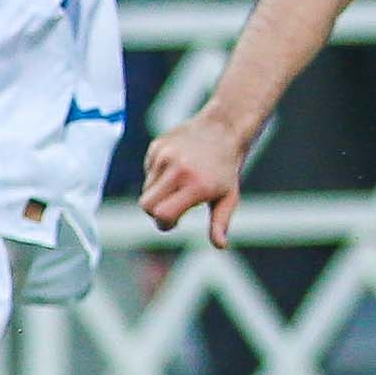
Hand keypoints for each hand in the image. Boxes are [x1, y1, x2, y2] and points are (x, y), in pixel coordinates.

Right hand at [141, 113, 249, 243]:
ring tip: (180, 184)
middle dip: (155, 212)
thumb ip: (221, 222)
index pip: (162, 214)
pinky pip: (147, 171)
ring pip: (146, 189)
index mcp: (197, 185)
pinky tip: (176, 168)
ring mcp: (165, 156)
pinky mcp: (156, 147)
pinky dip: (157, 176)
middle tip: (173, 208)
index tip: (174, 222)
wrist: (223, 128)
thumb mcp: (229, 196)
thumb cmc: (226, 168)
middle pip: (146, 205)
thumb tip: (220, 245)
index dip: (164, 224)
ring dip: (158, 194)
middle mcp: (179, 169)